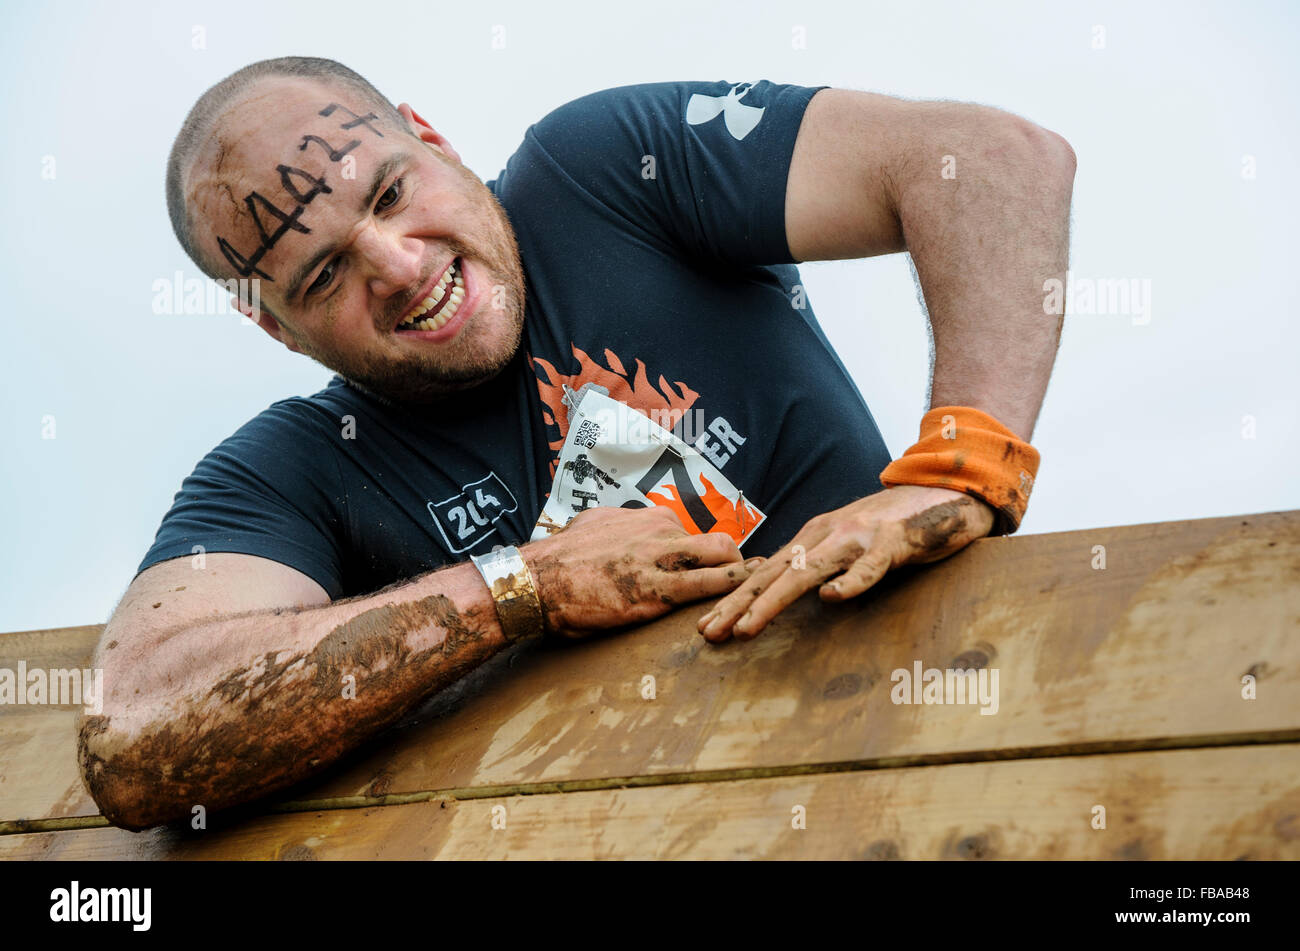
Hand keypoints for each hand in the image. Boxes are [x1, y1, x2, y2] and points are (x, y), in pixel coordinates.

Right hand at [522, 505, 759, 638]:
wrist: (536, 582)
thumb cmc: (559, 559)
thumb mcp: (594, 525)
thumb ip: (619, 526)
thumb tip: (624, 526)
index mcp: (645, 517)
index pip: (692, 532)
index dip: (704, 555)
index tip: (713, 570)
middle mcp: (658, 531)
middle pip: (718, 541)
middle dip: (737, 563)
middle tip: (746, 584)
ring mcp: (660, 559)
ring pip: (723, 557)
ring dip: (745, 575)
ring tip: (763, 588)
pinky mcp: (656, 591)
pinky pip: (708, 587)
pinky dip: (734, 590)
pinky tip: (751, 601)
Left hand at [696, 486, 994, 642]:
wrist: (943, 491)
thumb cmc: (893, 526)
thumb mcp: (845, 545)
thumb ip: (818, 565)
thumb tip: (786, 594)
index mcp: (813, 538)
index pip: (764, 573)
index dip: (734, 600)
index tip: (706, 627)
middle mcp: (827, 534)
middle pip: (773, 574)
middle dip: (737, 605)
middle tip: (708, 634)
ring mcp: (858, 537)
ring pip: (808, 572)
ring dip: (773, 600)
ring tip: (747, 628)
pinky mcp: (893, 542)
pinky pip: (869, 567)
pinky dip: (850, 583)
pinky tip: (832, 600)